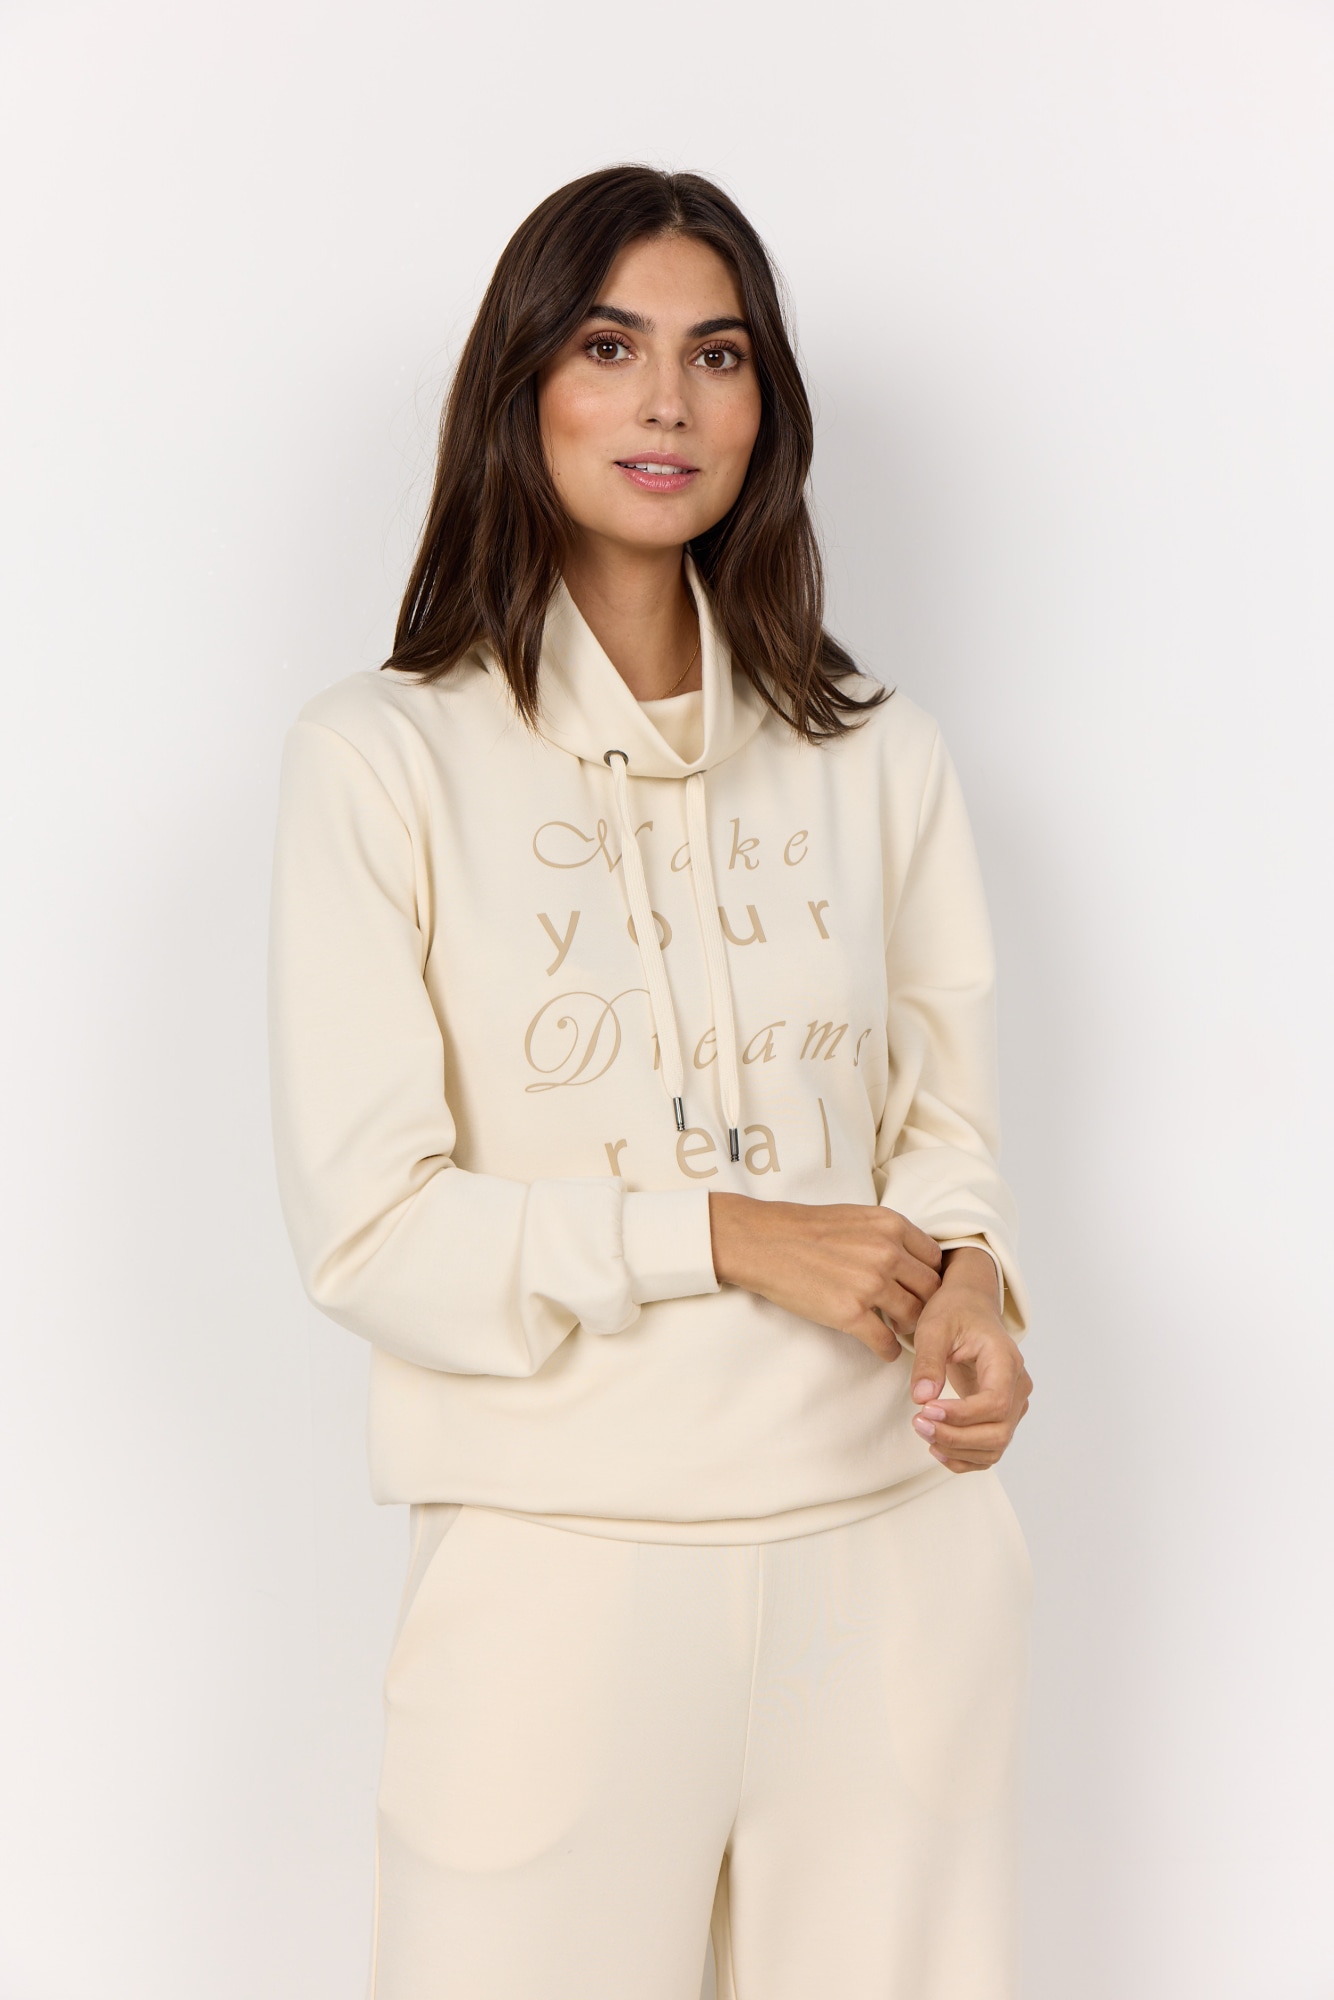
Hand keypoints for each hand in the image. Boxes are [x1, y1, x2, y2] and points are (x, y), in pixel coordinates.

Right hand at [706, 1193, 942, 1360]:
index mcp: (891, 1225)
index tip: (923, 1288)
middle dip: (927, 1305)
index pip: (934, 1258)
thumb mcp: (855, 1217)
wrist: (763, 1241)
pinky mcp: (850, 1313)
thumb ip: (886, 1235)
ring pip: (914, 1316)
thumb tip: (908, 1259)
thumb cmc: (803, 1228)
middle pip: (931, 1290)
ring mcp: (870, 1284)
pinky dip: (888, 1349)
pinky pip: (885, 1341)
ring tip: (900, 1331)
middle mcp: (887, 1253)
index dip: (930, 1276)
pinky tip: (884, 1349)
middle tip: (917, 1314)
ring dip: (909, 1328)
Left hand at [908, 1247, 1031, 1471]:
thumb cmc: (955, 1313)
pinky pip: (990, 1449)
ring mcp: (1014, 1403)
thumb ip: (928, 1361)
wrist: (970, 1307)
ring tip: (923, 1432)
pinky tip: (937, 1447)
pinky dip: (965, 1457)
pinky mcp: (1002, 1415)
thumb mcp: (934, 1327)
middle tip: (918, 1424)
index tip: (925, 1411)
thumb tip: (922, 1399)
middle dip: (956, 1437)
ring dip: (958, 1450)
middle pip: (999, 1431)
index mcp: (1005, 1360)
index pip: (995, 1402)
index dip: (961, 1415)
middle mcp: (1018, 1385)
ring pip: (996, 1446)